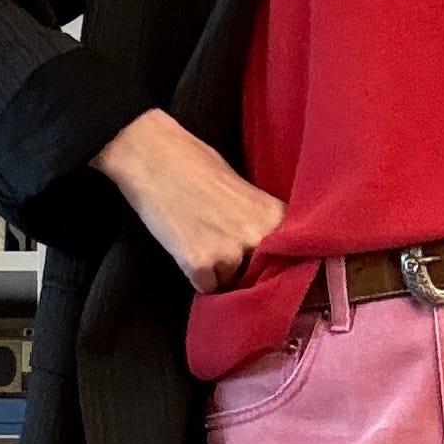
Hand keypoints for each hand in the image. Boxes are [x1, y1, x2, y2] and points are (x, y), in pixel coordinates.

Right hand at [93, 108, 285, 292]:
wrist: (153, 156)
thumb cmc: (198, 164)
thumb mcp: (247, 190)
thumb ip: (263, 222)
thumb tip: (272, 250)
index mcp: (275, 216)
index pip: (290, 259)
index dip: (276, 265)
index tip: (268, 266)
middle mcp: (258, 238)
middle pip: (262, 278)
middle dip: (248, 272)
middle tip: (226, 250)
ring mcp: (228, 253)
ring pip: (231, 283)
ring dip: (219, 272)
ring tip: (200, 240)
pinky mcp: (199, 265)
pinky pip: (206, 287)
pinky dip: (197, 276)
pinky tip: (187, 248)